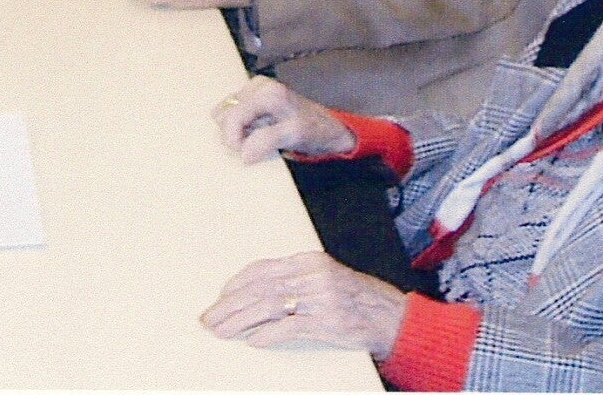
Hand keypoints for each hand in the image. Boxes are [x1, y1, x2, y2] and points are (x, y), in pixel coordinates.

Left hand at [201, 250, 409, 359]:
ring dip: (240, 321)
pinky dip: (268, 334)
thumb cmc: (357, 297)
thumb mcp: (325, 276)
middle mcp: (312, 276)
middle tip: (210, 318)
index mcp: (308, 261)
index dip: (237, 283)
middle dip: (230, 305)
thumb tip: (255, 292)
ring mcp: (319, 299)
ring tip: (222, 331)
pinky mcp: (327, 323)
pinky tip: (252, 340)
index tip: (220, 296)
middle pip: (259, 289)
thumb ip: (295, 279)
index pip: (262, 269)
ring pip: (268, 308)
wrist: (392, 316)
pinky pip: (289, 328)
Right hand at [213, 75, 353, 162]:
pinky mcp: (251, 97)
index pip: (230, 119)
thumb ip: (267, 141)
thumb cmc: (314, 130)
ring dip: (236, 132)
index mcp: (265, 92)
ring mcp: (253, 90)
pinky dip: (238, 128)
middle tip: (255, 145)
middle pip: (223, 115)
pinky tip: (254, 133)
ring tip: (257, 138)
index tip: (248, 156)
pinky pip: (230, 114)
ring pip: (223, 114)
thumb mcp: (295, 135)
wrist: (328, 128)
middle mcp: (256, 86)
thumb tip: (243, 153)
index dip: (234, 141)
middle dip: (234, 135)